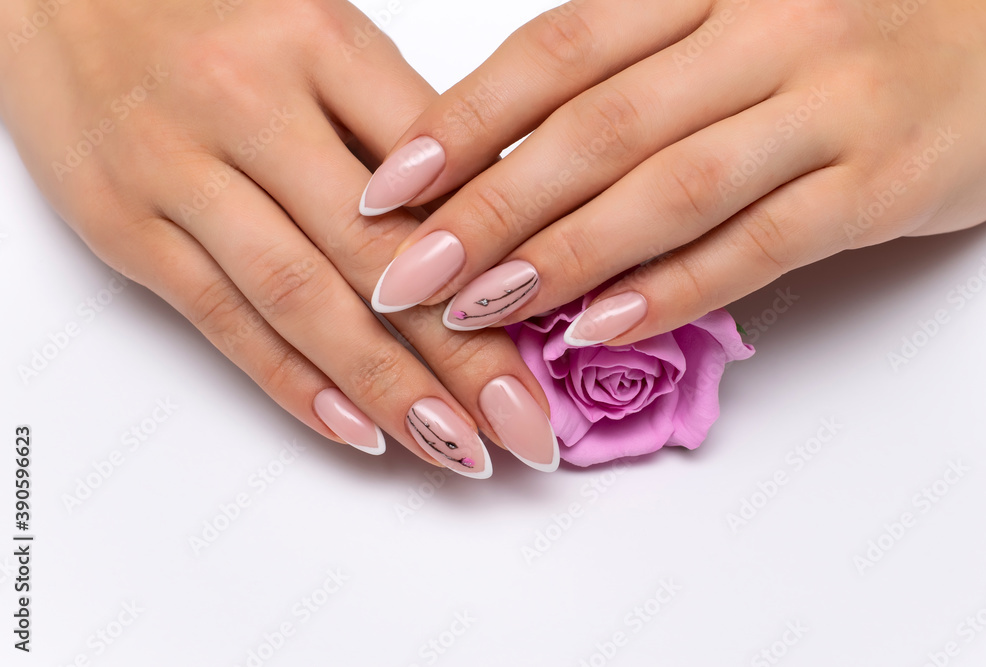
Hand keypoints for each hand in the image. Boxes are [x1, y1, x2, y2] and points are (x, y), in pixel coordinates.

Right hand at [0, 0, 559, 475]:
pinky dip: (292, 382)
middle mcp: (249, 104)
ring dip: (387, 387)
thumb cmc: (208, 11)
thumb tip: (488, 218)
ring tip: (456, 448)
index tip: (555, 334)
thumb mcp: (317, 34)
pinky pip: (220, 318)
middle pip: (379, 252)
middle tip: (526, 426)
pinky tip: (356, 429)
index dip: (505, 264)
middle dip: (464, 353)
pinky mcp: (124, 224)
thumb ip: (395, 122)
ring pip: (301, 297)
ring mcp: (178, 169)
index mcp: (319, 42)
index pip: (436, 174)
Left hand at [362, 0, 985, 344]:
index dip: (466, 120)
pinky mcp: (880, 180)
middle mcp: (761, 31)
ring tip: (483, 310)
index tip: (390, 187)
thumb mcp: (733, 15)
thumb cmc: (846, 22)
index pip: (559, 49)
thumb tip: (509, 158)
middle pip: (597, 126)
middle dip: (490, 206)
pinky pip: (760, 241)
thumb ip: (632, 71)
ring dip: (566, 254)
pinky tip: (600, 329)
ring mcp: (827, 104)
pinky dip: (674, 288)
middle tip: (408, 272)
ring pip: (671, 186)